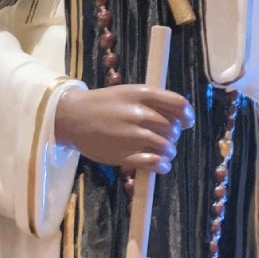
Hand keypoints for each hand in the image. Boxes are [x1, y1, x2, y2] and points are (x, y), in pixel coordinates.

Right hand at [53, 83, 195, 173]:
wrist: (71, 117)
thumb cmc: (105, 104)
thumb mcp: (130, 92)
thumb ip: (156, 101)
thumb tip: (184, 118)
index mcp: (142, 94)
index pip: (179, 105)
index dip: (187, 115)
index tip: (186, 122)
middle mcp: (139, 114)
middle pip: (173, 129)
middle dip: (173, 135)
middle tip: (163, 137)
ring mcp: (131, 136)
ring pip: (167, 147)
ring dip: (169, 152)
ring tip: (161, 151)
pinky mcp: (123, 156)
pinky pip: (154, 164)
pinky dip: (162, 166)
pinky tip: (159, 164)